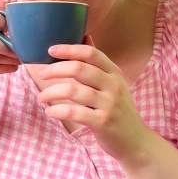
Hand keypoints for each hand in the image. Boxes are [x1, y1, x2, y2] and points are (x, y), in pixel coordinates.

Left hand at [36, 43, 152, 164]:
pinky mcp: (103, 122)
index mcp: (114, 73)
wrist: (136, 142)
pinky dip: (58, 111)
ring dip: (51, 92)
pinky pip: (75, 112)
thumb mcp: (113, 83)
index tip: (50, 50)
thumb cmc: (119, 110)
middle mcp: (113, 85)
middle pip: (79, 68)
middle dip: (55, 69)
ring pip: (73, 91)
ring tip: (41, 97)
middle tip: (42, 74)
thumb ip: (98, 63)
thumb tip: (85, 36)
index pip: (91, 53)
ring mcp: (109, 104)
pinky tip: (50, 112)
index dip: (69, 49)